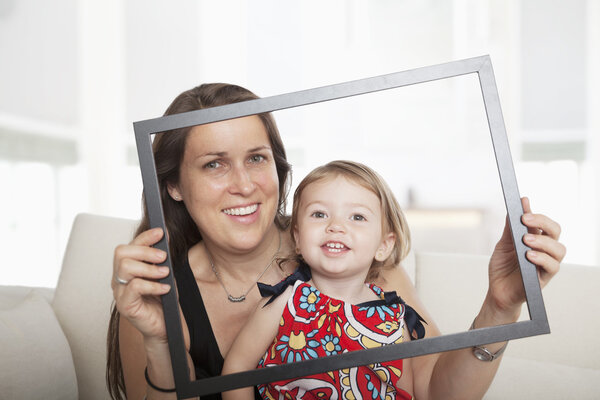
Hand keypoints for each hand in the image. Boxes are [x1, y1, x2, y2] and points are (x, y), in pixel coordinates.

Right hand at [111, 228, 171, 343]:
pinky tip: (164, 289)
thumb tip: (164, 239)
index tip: (161, 232)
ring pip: (125, 267)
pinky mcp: (125, 305)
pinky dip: (152, 285)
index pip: (129, 246)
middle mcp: (119, 278)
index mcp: (127, 269)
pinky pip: (134, 287)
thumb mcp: (164, 275)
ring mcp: (120, 292)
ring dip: (149, 268)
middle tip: (163, 257)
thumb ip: (161, 259)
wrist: (164, 326)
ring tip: (165, 274)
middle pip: (121, 252)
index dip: (144, 237)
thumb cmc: (163, 301)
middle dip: (145, 251)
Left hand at [485, 197, 565, 322]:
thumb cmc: (502, 268)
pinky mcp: (544, 278)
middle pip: (555, 231)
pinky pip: (552, 267)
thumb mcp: (503, 245)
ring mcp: (546, 264)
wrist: (497, 290)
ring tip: (526, 240)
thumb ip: (510, 229)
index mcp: (536, 239)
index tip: (523, 202)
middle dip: (542, 222)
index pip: (542, 222)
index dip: (534, 211)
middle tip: (525, 219)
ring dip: (543, 241)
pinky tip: (529, 255)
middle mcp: (544, 250)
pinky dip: (542, 258)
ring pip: (559, 249)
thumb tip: (514, 209)